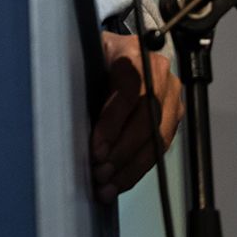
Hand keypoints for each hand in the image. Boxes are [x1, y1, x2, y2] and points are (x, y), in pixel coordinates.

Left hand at [91, 30, 183, 201]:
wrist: (123, 51)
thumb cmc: (97, 55)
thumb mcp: (85, 56)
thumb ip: (80, 75)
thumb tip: (61, 110)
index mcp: (133, 51)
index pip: (129, 89)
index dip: (113, 122)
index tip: (96, 148)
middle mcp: (158, 72)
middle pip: (147, 118)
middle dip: (122, 151)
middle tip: (100, 172)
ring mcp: (171, 95)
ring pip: (157, 138)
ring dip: (131, 167)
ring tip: (108, 186)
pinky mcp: (174, 116)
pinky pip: (159, 147)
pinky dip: (138, 168)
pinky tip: (120, 183)